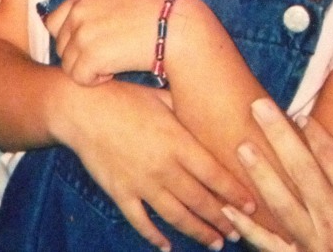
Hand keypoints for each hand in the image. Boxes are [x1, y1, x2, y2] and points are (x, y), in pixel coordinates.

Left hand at [44, 0, 164, 84]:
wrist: (177, 25)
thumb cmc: (158, 12)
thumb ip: (96, 7)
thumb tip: (81, 25)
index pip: (54, 22)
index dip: (71, 38)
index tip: (90, 46)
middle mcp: (78, 11)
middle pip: (61, 45)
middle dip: (80, 56)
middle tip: (106, 58)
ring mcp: (83, 32)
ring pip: (68, 64)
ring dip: (89, 70)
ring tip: (113, 65)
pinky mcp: (91, 55)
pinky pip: (79, 77)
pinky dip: (95, 81)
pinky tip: (114, 73)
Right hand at [63, 78, 254, 249]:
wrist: (80, 107)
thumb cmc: (122, 95)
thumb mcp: (160, 96)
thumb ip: (186, 109)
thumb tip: (211, 110)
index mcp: (177, 142)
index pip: (215, 175)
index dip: (236, 193)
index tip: (252, 206)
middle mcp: (163, 167)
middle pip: (200, 201)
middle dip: (223, 219)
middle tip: (239, 231)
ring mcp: (141, 183)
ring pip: (177, 216)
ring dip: (198, 232)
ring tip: (215, 243)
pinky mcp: (120, 193)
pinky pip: (141, 221)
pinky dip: (155, 237)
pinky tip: (167, 246)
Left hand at [222, 97, 332, 251]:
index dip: (316, 135)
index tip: (299, 114)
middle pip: (305, 176)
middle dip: (280, 138)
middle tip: (258, 107)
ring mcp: (319, 249)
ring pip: (284, 208)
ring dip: (261, 177)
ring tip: (242, 147)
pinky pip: (271, 247)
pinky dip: (249, 230)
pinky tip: (229, 208)